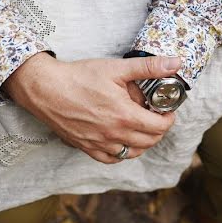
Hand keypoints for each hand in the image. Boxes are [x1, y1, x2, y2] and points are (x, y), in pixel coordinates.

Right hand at [3, 53, 180, 162]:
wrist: (45, 89)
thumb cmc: (79, 77)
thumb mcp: (116, 68)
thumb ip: (148, 67)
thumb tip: (175, 63)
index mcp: (125, 117)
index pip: (160, 127)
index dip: (168, 118)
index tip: (166, 109)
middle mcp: (114, 135)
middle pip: (150, 141)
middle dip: (158, 129)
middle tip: (155, 115)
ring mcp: (100, 144)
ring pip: (133, 153)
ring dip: (143, 142)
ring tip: (140, 126)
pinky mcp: (86, 147)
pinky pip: (111, 159)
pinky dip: (121, 153)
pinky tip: (121, 140)